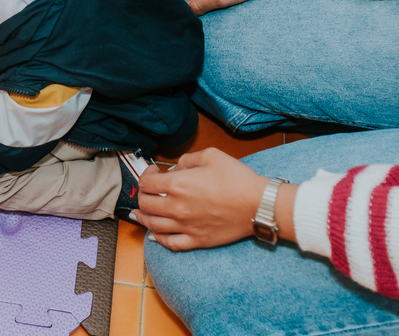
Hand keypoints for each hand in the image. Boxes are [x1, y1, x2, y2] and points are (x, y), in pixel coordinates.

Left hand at [134, 149, 270, 250]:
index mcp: (177, 185)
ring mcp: (185, 226)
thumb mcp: (211, 156)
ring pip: (153, 225)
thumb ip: (187, 159)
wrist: (258, 204)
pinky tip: (154, 235)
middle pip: (145, 204)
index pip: (146, 183)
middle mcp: (177, 207)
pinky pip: (170, 243)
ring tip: (140, 213)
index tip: (154, 172)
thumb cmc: (237, 179)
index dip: (146, 175)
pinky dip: (158, 239)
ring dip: (143, 217)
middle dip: (142, 195)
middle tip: (148, 190)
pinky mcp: (197, 240)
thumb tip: (176, 168)